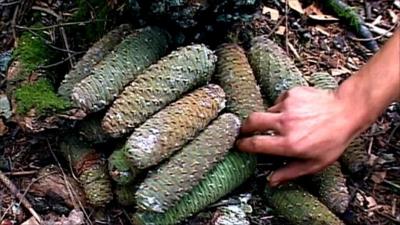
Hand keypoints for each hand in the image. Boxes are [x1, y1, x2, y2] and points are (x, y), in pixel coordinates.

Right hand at [236, 86, 363, 186]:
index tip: (239, 145)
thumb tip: (271, 181)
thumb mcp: (314, 163)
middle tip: (246, 131)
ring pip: (267, 111)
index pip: (256, 144)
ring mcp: (288, 106)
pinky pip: (279, 101)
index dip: (243, 145)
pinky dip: (283, 107)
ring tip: (285, 123)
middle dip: (244, 127)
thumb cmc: (333, 140)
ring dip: (270, 118)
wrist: (346, 111)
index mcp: (289, 143)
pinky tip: (295, 112)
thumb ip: (290, 172)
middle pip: (251, 122)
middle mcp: (285, 124)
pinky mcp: (292, 94)